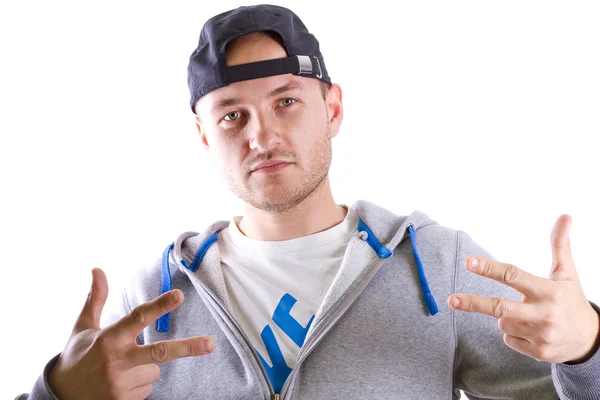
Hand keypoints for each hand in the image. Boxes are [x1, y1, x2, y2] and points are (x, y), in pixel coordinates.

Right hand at [48, 268, 214, 399]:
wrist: (60, 395)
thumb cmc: (76, 356)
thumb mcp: (83, 327)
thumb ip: (96, 299)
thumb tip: (97, 269)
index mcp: (109, 338)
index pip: (138, 317)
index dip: (160, 305)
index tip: (179, 295)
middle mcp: (116, 360)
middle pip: (160, 352)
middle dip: (187, 348)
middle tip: (210, 344)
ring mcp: (120, 384)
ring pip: (154, 371)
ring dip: (144, 369)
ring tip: (119, 370)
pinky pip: (147, 389)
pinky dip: (138, 385)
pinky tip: (119, 384)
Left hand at [448, 214, 599, 363]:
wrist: (591, 340)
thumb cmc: (572, 301)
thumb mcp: (567, 274)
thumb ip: (560, 245)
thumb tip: (565, 216)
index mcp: (548, 291)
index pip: (513, 275)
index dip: (489, 268)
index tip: (469, 262)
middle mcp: (544, 314)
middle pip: (500, 308)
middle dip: (473, 303)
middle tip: (451, 299)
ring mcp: (541, 336)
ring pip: (502, 323)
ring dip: (505, 317)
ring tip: (528, 316)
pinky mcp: (537, 353)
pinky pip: (509, 339)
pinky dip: (514, 334)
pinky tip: (532, 331)